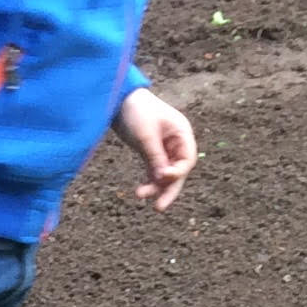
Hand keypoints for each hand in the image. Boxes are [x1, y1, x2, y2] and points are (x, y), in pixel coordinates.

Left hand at [114, 86, 196, 209]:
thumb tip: (164, 179)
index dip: (177, 173)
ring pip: (165, 173)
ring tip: (140, 195)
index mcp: (182, 133)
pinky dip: (149, 181)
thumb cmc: (136, 111)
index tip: (162, 178)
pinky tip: (141, 191)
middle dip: (169, 189)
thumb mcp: (146, 135)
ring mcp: (164, 147)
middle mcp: (177, 142)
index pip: (187, 160)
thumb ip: (156, 157)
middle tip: (158, 207)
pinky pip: (155, 171)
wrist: (119, 99)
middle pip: (178, 171)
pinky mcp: (151, 151)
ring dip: (155, 186)